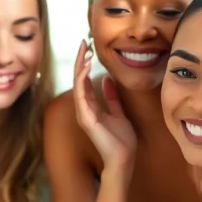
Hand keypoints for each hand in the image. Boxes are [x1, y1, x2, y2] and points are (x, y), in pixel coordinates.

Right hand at [73, 39, 136, 166]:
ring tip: (84, 51)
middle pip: (78, 80)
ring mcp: (83, 114)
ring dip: (79, 67)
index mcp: (91, 107)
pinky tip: (84, 68)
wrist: (124, 158)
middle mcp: (84, 109)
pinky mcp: (86, 119)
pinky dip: (81, 81)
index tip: (88, 48)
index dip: (84, 64)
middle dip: (80, 61)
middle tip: (83, 43)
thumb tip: (107, 79)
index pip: (84, 81)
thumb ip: (112, 98)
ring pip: (77, 85)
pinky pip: (81, 96)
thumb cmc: (121, 140)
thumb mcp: (119, 113)